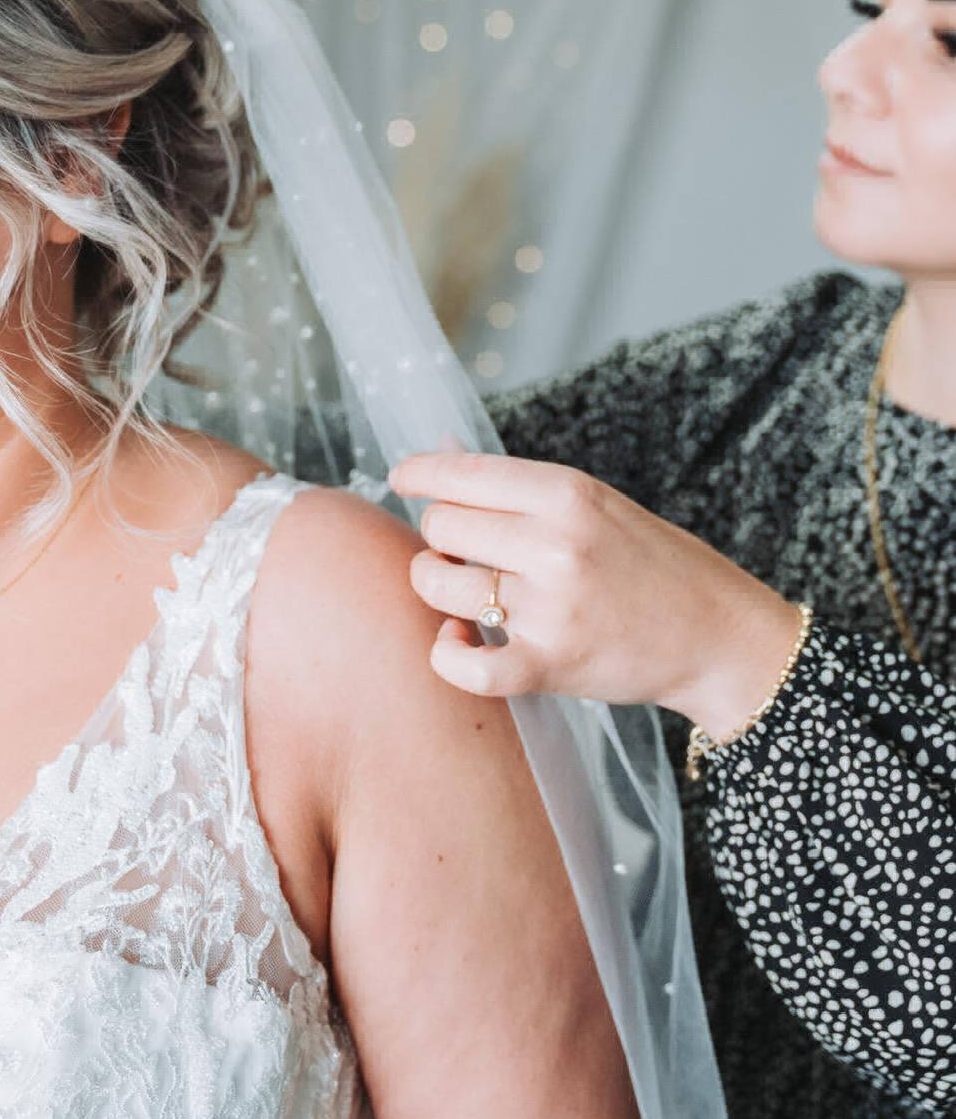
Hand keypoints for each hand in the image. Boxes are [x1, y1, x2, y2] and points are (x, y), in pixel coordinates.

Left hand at [389, 450, 803, 734]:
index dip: (419, 474)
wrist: (716, 635)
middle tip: (466, 549)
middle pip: (440, 526)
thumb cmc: (650, 564)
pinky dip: (447, 656)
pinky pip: (464, 665)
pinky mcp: (550, 665)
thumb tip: (440, 453)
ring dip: (437, 587)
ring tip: (463, 591)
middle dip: (441, 537)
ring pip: (438, 585)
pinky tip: (458, 641)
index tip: (403, 478)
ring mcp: (551, 606)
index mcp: (568, 493)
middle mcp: (555, 543)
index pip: (461, 473)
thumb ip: (519, 487)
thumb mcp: (595, 503)